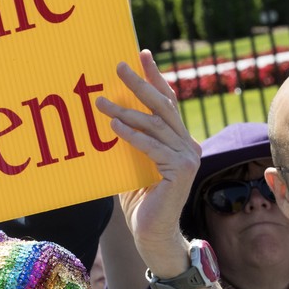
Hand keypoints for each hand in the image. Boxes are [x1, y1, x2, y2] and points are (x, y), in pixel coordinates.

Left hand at [95, 50, 200, 273]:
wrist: (151, 234)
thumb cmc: (138, 202)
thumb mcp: (130, 165)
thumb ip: (127, 142)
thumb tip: (106, 116)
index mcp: (178, 140)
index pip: (167, 102)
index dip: (155, 77)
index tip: (141, 54)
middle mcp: (187, 145)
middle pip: (163, 106)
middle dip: (140, 83)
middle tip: (119, 65)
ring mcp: (187, 156)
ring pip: (154, 125)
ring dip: (125, 110)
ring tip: (100, 100)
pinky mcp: (180, 170)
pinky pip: (152, 147)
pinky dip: (132, 135)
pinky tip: (114, 125)